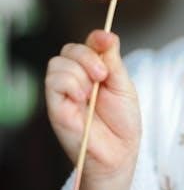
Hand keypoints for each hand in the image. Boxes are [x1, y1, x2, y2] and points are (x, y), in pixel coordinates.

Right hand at [45, 30, 140, 179]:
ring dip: (78, 72)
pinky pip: (53, 82)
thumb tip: (107, 35)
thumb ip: (113, 61)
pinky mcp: (56, 107)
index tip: (107, 41)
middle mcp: (78, 79)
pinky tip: (81, 97)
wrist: (120, 154)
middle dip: (87, 56)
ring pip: (58, 63)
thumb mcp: (124, 87)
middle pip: (70, 49)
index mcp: (96, 71)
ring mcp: (65, 92)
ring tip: (92, 92)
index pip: (88, 44)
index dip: (97, 38)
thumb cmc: (123, 124)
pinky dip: (68, 83)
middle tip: (103, 75)